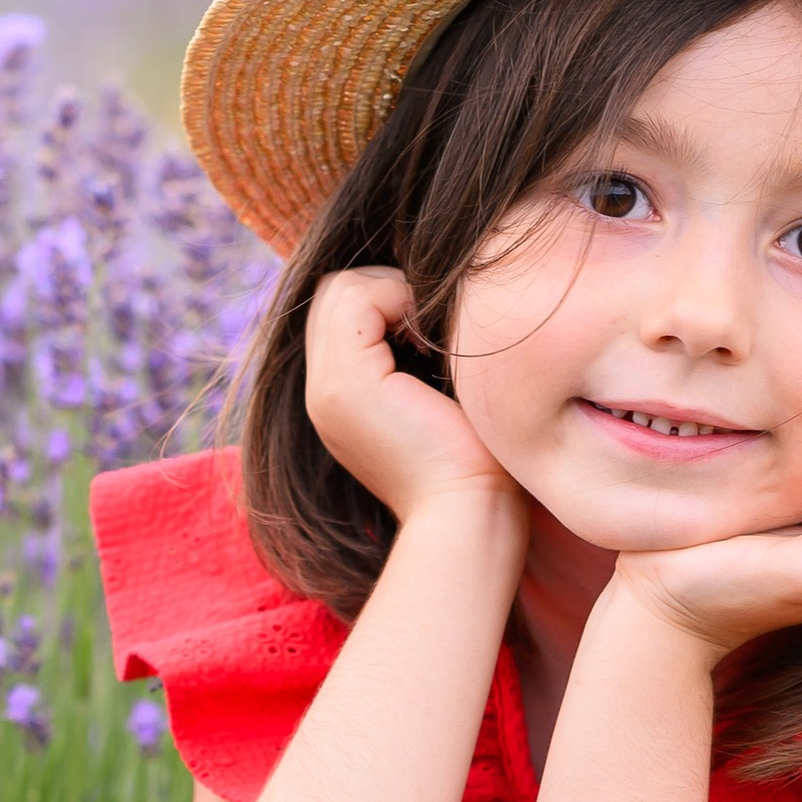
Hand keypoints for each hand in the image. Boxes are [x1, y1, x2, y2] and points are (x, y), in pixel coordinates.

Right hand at [303, 268, 524, 536]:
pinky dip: (398, 299)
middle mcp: (323, 392)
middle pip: (335, 291)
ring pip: (341, 289)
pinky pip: (355, 300)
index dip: (389, 297)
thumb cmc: (479, 459)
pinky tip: (433, 340)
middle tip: (435, 325)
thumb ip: (421, 350)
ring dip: (395, 292)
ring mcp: (327, 389)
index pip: (342, 306)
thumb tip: (431, 294)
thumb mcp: (442, 392)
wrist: (472, 512)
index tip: (436, 331)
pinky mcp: (345, 385)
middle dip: (388, 289)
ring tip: (434, 335)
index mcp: (342, 396)